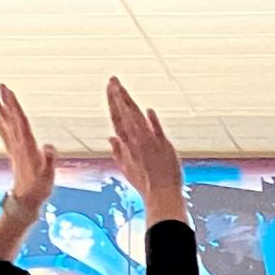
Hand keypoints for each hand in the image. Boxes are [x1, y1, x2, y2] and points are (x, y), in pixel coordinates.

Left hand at [0, 84, 55, 215]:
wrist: (26, 201)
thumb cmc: (38, 188)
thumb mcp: (48, 175)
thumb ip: (50, 160)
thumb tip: (49, 147)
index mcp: (27, 146)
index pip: (20, 121)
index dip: (14, 106)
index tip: (8, 92)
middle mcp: (19, 145)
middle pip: (11, 119)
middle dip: (6, 102)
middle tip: (0, 86)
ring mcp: (16, 149)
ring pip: (7, 125)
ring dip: (1, 110)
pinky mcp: (15, 154)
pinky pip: (7, 135)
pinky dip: (1, 124)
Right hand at [105, 77, 183, 217]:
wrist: (161, 194)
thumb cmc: (145, 183)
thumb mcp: (127, 168)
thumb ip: (118, 151)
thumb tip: (110, 137)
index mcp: (127, 145)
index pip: (117, 119)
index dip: (113, 102)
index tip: (111, 88)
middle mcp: (136, 142)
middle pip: (125, 115)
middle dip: (118, 97)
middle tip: (113, 80)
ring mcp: (149, 143)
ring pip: (137, 120)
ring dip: (129, 104)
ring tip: (122, 88)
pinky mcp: (164, 146)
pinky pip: (157, 132)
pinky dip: (153, 123)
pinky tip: (149, 111)